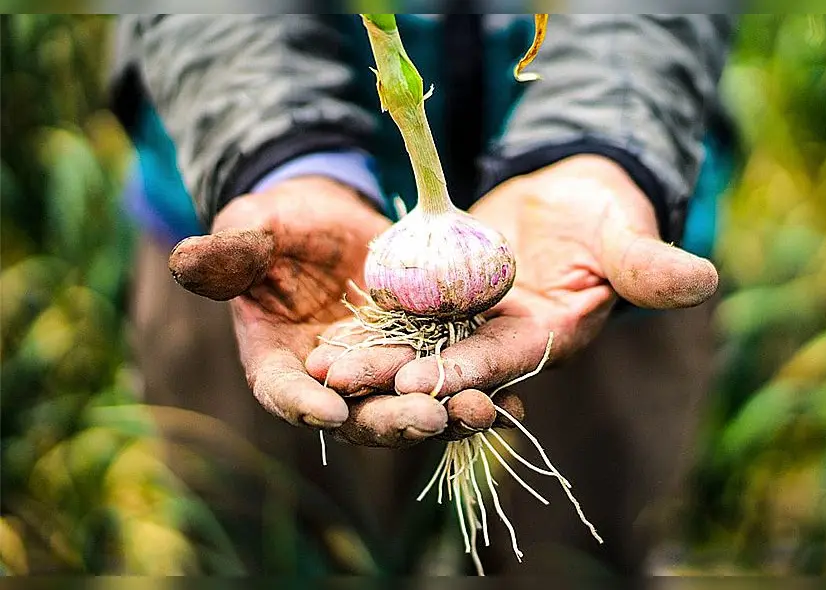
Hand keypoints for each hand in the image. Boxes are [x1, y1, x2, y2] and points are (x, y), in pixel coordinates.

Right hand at [167, 176, 511, 446]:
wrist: (332, 222)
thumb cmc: (281, 226)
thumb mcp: (254, 231)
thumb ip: (230, 254)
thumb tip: (189, 260)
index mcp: (279, 362)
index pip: (285, 393)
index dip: (304, 405)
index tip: (331, 411)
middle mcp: (332, 382)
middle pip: (360, 414)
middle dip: (394, 420)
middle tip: (430, 419)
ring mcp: (380, 373)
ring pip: (411, 406)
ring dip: (447, 415)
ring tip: (485, 412)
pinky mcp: (421, 356)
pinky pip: (448, 381)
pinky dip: (477, 391)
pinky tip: (511, 395)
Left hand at [306, 155, 718, 436]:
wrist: (569, 200)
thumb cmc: (604, 214)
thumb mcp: (624, 235)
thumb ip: (650, 264)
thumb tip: (702, 279)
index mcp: (550, 337)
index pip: (505, 360)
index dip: (466, 372)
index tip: (420, 383)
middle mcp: (505, 343)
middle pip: (447, 364)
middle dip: (398, 376)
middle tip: (344, 384)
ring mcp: (471, 327)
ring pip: (416, 349)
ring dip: (372, 360)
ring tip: (322, 367)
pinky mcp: (445, 305)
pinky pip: (401, 320)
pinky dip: (368, 329)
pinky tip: (327, 335)